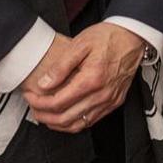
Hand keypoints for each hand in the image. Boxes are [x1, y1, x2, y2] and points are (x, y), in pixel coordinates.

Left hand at [22, 23, 144, 132]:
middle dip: (43, 115)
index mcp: (92, 79)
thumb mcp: (80, 44)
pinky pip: (90, 122)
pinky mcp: (114, 103)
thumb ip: (61, 66)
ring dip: (56, 124)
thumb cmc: (108, 37)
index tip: (29, 95)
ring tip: (44, 114)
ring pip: (77, 125)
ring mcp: (109, 101)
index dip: (38, 102)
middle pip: (65, 118)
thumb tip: (44, 84)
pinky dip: (73, 123)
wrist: (132, 37)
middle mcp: (102, 95)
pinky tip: (63, 116)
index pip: (58, 102)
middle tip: (32, 106)